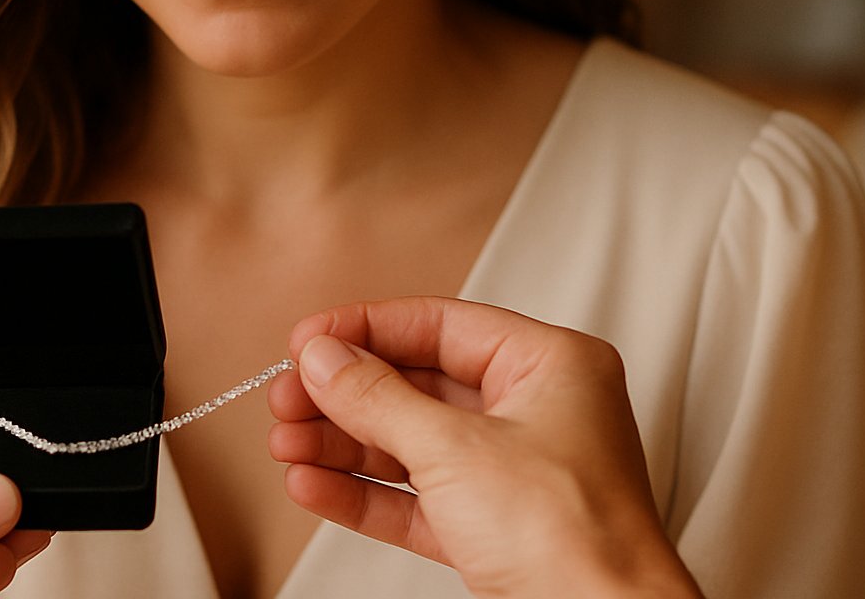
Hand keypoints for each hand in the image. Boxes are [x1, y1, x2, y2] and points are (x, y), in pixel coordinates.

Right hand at [267, 297, 701, 598]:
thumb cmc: (575, 538)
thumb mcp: (457, 451)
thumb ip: (380, 399)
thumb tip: (328, 359)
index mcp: (551, 366)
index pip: (443, 326)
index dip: (368, 329)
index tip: (311, 340)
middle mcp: (535, 412)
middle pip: (418, 385)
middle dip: (345, 395)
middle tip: (289, 395)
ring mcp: (513, 472)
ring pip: (410, 443)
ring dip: (343, 444)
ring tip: (288, 443)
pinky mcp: (492, 527)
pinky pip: (415, 497)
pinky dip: (364, 492)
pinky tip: (315, 484)